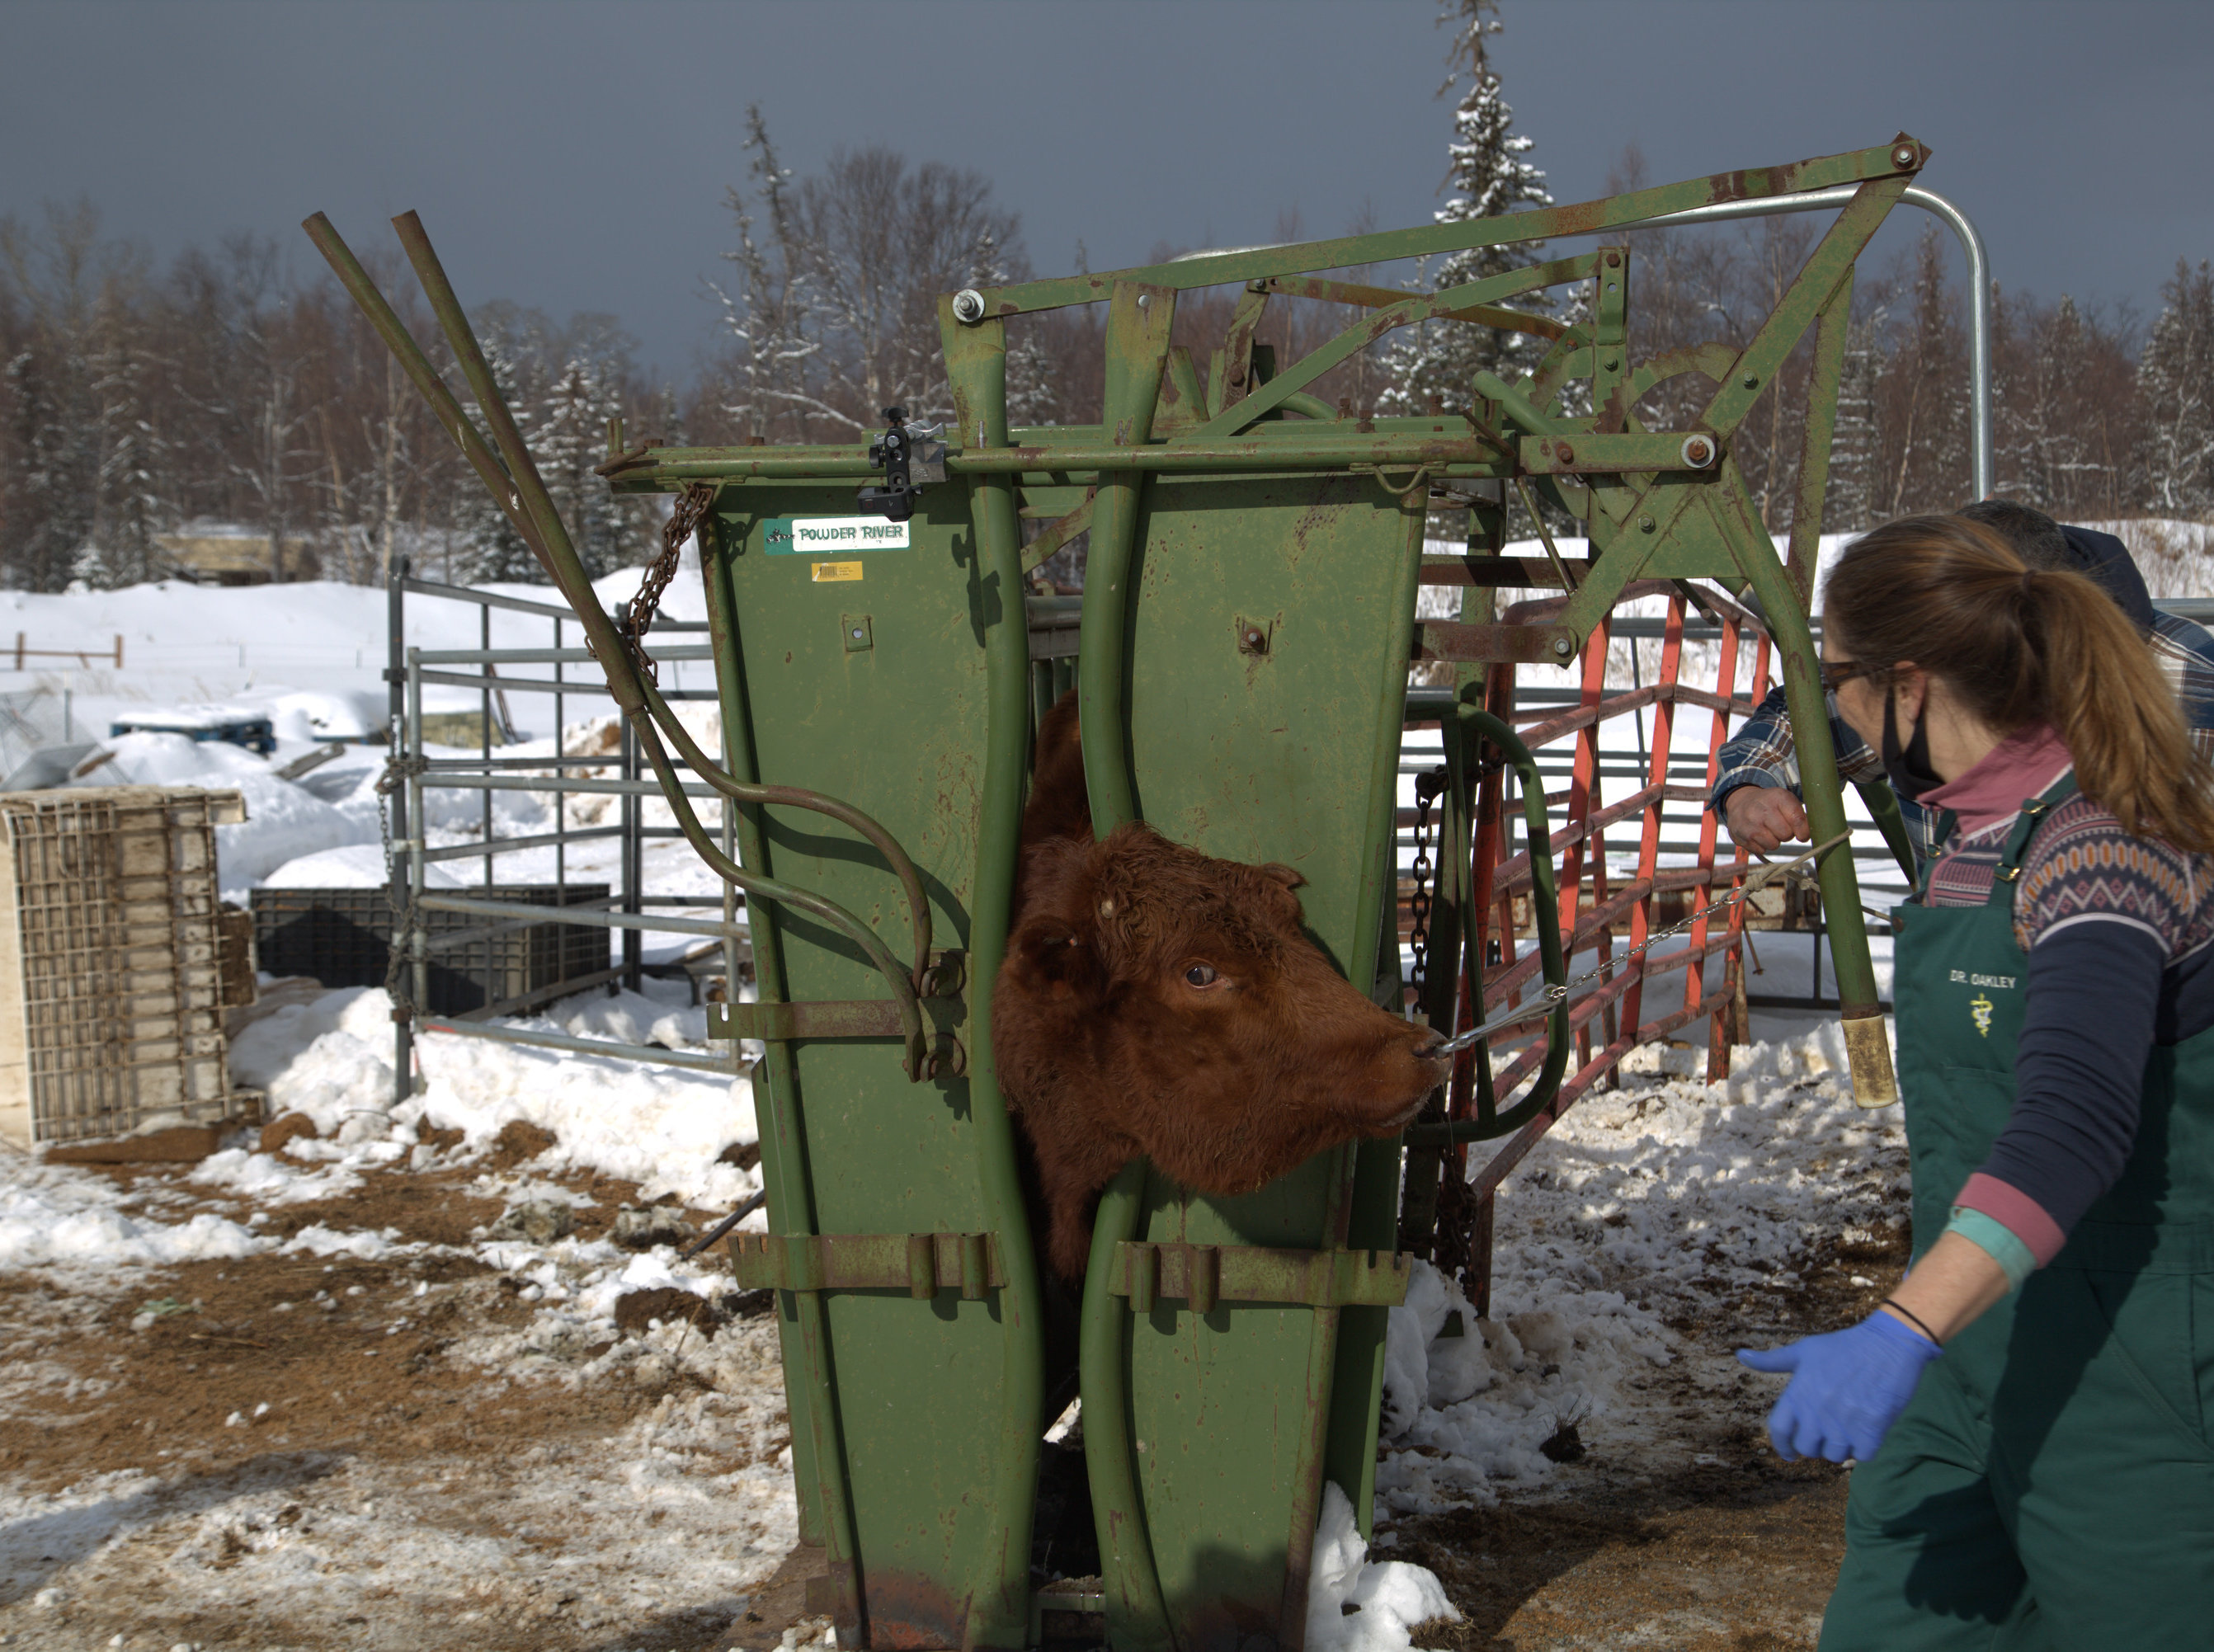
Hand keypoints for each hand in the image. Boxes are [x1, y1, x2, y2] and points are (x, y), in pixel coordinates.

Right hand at [1724, 786, 1808, 854]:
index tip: (1803, 835)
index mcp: (1778, 797)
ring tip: (1768, 831)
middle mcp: (1762, 809)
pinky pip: (1761, 850)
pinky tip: (1757, 834)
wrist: (1740, 802)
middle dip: (1786, 835)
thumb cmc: (1770, 804)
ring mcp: (1750, 823)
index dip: (1803, 832)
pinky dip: (1762, 845)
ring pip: (1773, 845)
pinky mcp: (1741, 835)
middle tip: (1781, 828)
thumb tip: (1817, 833)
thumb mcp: (1785, 801)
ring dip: (1774, 841)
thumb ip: (1801, 815)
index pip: (1797, 820)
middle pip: (1785, 835)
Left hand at [1737, 1311, 1939, 1461]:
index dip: (1782, 1446)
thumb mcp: (1804, 1350)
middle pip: (1807, 1448)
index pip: (1778, 1431)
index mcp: (1798, 1394)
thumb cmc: (1844, 1346)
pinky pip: (1862, 1455)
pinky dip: (1864, 1447)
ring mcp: (1843, 1423)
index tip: (1789, 1454)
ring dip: (1841, 1446)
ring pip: (1835, 1455)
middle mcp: (1816, 1412)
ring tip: (1847, 1427)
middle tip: (1826, 1432)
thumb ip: (1772, 1360)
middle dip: (1815, 1445)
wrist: (1888, 1345)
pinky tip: (1866, 1430)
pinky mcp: (1871, 1430)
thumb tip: (1741, 1356)